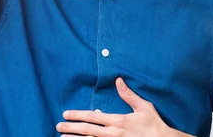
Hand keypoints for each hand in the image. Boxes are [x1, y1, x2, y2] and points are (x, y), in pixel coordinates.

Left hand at [56, 77, 190, 136]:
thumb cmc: (154, 124)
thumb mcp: (143, 107)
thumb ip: (128, 95)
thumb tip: (118, 80)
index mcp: (118, 121)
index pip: (93, 116)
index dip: (77, 115)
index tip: (66, 114)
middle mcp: (113, 134)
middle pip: (86, 131)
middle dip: (70, 128)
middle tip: (58, 126)